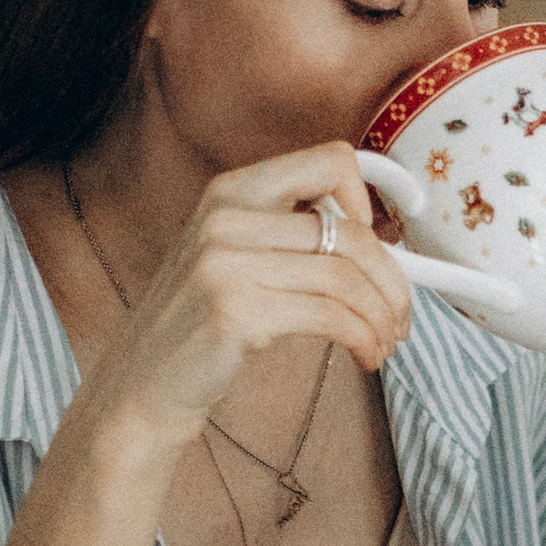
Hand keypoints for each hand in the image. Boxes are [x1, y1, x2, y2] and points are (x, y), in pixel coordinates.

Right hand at [80, 145, 415, 458]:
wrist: (144, 385)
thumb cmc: (203, 327)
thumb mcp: (238, 259)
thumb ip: (294, 237)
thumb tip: (384, 241)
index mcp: (232, 190)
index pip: (329, 160)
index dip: (372, 194)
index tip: (394, 236)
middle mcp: (227, 216)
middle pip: (351, 230)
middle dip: (394, 279)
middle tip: (401, 314)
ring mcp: (226, 261)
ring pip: (347, 276)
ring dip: (382, 316)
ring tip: (384, 343)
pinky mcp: (235, 310)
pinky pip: (332, 316)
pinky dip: (363, 338)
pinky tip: (365, 355)